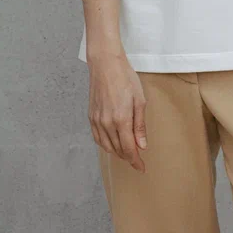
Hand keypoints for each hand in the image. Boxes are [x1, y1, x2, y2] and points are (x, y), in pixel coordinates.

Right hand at [88, 52, 147, 172]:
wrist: (105, 64)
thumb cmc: (125, 78)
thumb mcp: (139, 100)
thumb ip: (139, 125)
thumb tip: (141, 145)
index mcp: (121, 119)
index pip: (128, 149)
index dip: (136, 161)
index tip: (141, 168)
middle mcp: (107, 123)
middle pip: (118, 150)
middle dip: (128, 157)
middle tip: (137, 159)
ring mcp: (97, 121)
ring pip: (107, 146)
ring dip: (117, 152)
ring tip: (127, 151)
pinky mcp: (91, 117)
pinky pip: (97, 138)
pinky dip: (106, 144)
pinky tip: (113, 143)